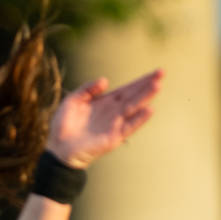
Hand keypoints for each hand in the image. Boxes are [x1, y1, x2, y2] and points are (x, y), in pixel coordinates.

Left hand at [48, 69, 163, 167]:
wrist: (58, 147)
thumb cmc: (64, 125)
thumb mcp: (72, 101)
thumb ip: (87, 89)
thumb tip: (105, 80)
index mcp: (106, 102)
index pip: (127, 89)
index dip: (141, 81)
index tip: (157, 72)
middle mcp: (114, 112)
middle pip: (134, 95)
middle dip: (148, 84)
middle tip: (162, 73)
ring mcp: (115, 124)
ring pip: (133, 108)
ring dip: (146, 97)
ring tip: (158, 86)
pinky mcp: (113, 137)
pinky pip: (128, 127)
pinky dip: (139, 119)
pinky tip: (149, 110)